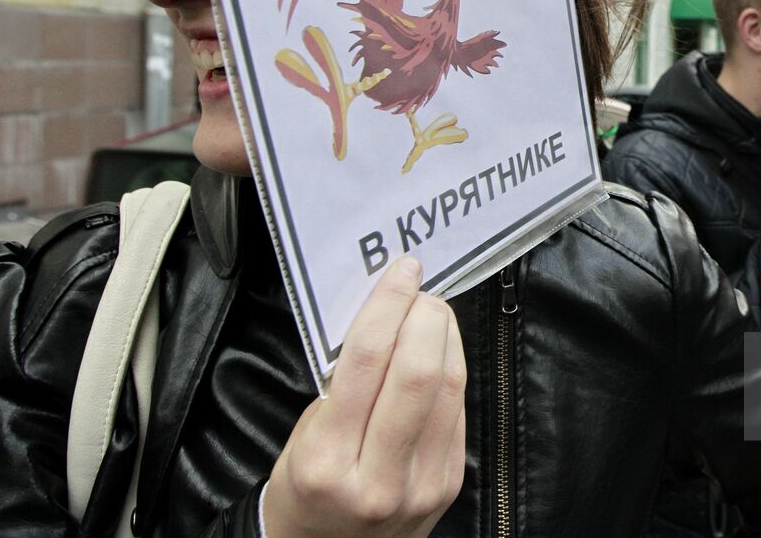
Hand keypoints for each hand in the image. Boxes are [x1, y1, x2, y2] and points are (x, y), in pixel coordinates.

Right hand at [263, 257, 466, 537]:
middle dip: (425, 316)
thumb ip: (343, 384)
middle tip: (419, 290)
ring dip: (445, 336)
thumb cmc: (309, 487)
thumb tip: (385, 316)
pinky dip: (451, 369)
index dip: (388, 305)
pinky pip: (457, 410)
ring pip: (448, 387)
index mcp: (326, 461)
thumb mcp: (304, 436)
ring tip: (430, 313)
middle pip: (419, 373)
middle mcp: (377, 478)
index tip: (400, 273)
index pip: (365, 362)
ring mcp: (420, 485)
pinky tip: (440, 351)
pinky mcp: (448, 482)